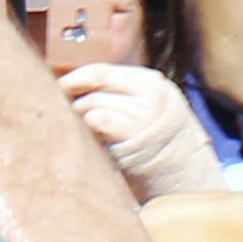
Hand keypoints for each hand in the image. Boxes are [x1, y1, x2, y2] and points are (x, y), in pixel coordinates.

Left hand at [66, 65, 226, 199]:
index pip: (103, 69)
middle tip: (60, 103)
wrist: (183, 172)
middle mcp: (149, 93)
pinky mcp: (134, 134)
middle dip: (72, 92)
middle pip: (95, 83)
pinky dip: (88, 125)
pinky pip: (98, 120)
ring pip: (93, 102)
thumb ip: (123, 91)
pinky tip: (90, 135)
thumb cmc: (156, 139)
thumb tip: (77, 82)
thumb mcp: (149, 105)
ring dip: (79, 113)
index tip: (60, 84)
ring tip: (77, 124)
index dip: (76, 76)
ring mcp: (143, 113)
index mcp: (151, 81)